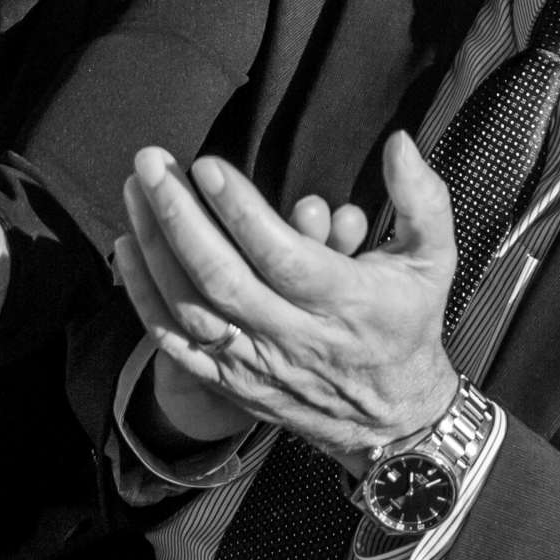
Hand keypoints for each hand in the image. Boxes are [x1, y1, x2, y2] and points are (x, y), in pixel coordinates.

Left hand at [113, 133, 457, 468]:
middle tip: (152, 163)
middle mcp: (296, 337)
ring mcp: (258, 364)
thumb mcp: (433, 258)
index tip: (207, 166)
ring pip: (191, 308)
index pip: (281, 254)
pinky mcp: (231, 381)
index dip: (239, 210)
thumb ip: (421, 197)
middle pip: (222, 278)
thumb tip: (399, 141)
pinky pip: (175, 343)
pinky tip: (126, 249)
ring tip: (135, 191)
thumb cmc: (408, 321)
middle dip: (178, 216)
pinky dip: (145, 297)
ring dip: (154, 247)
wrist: (392, 418)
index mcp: (346, 302)